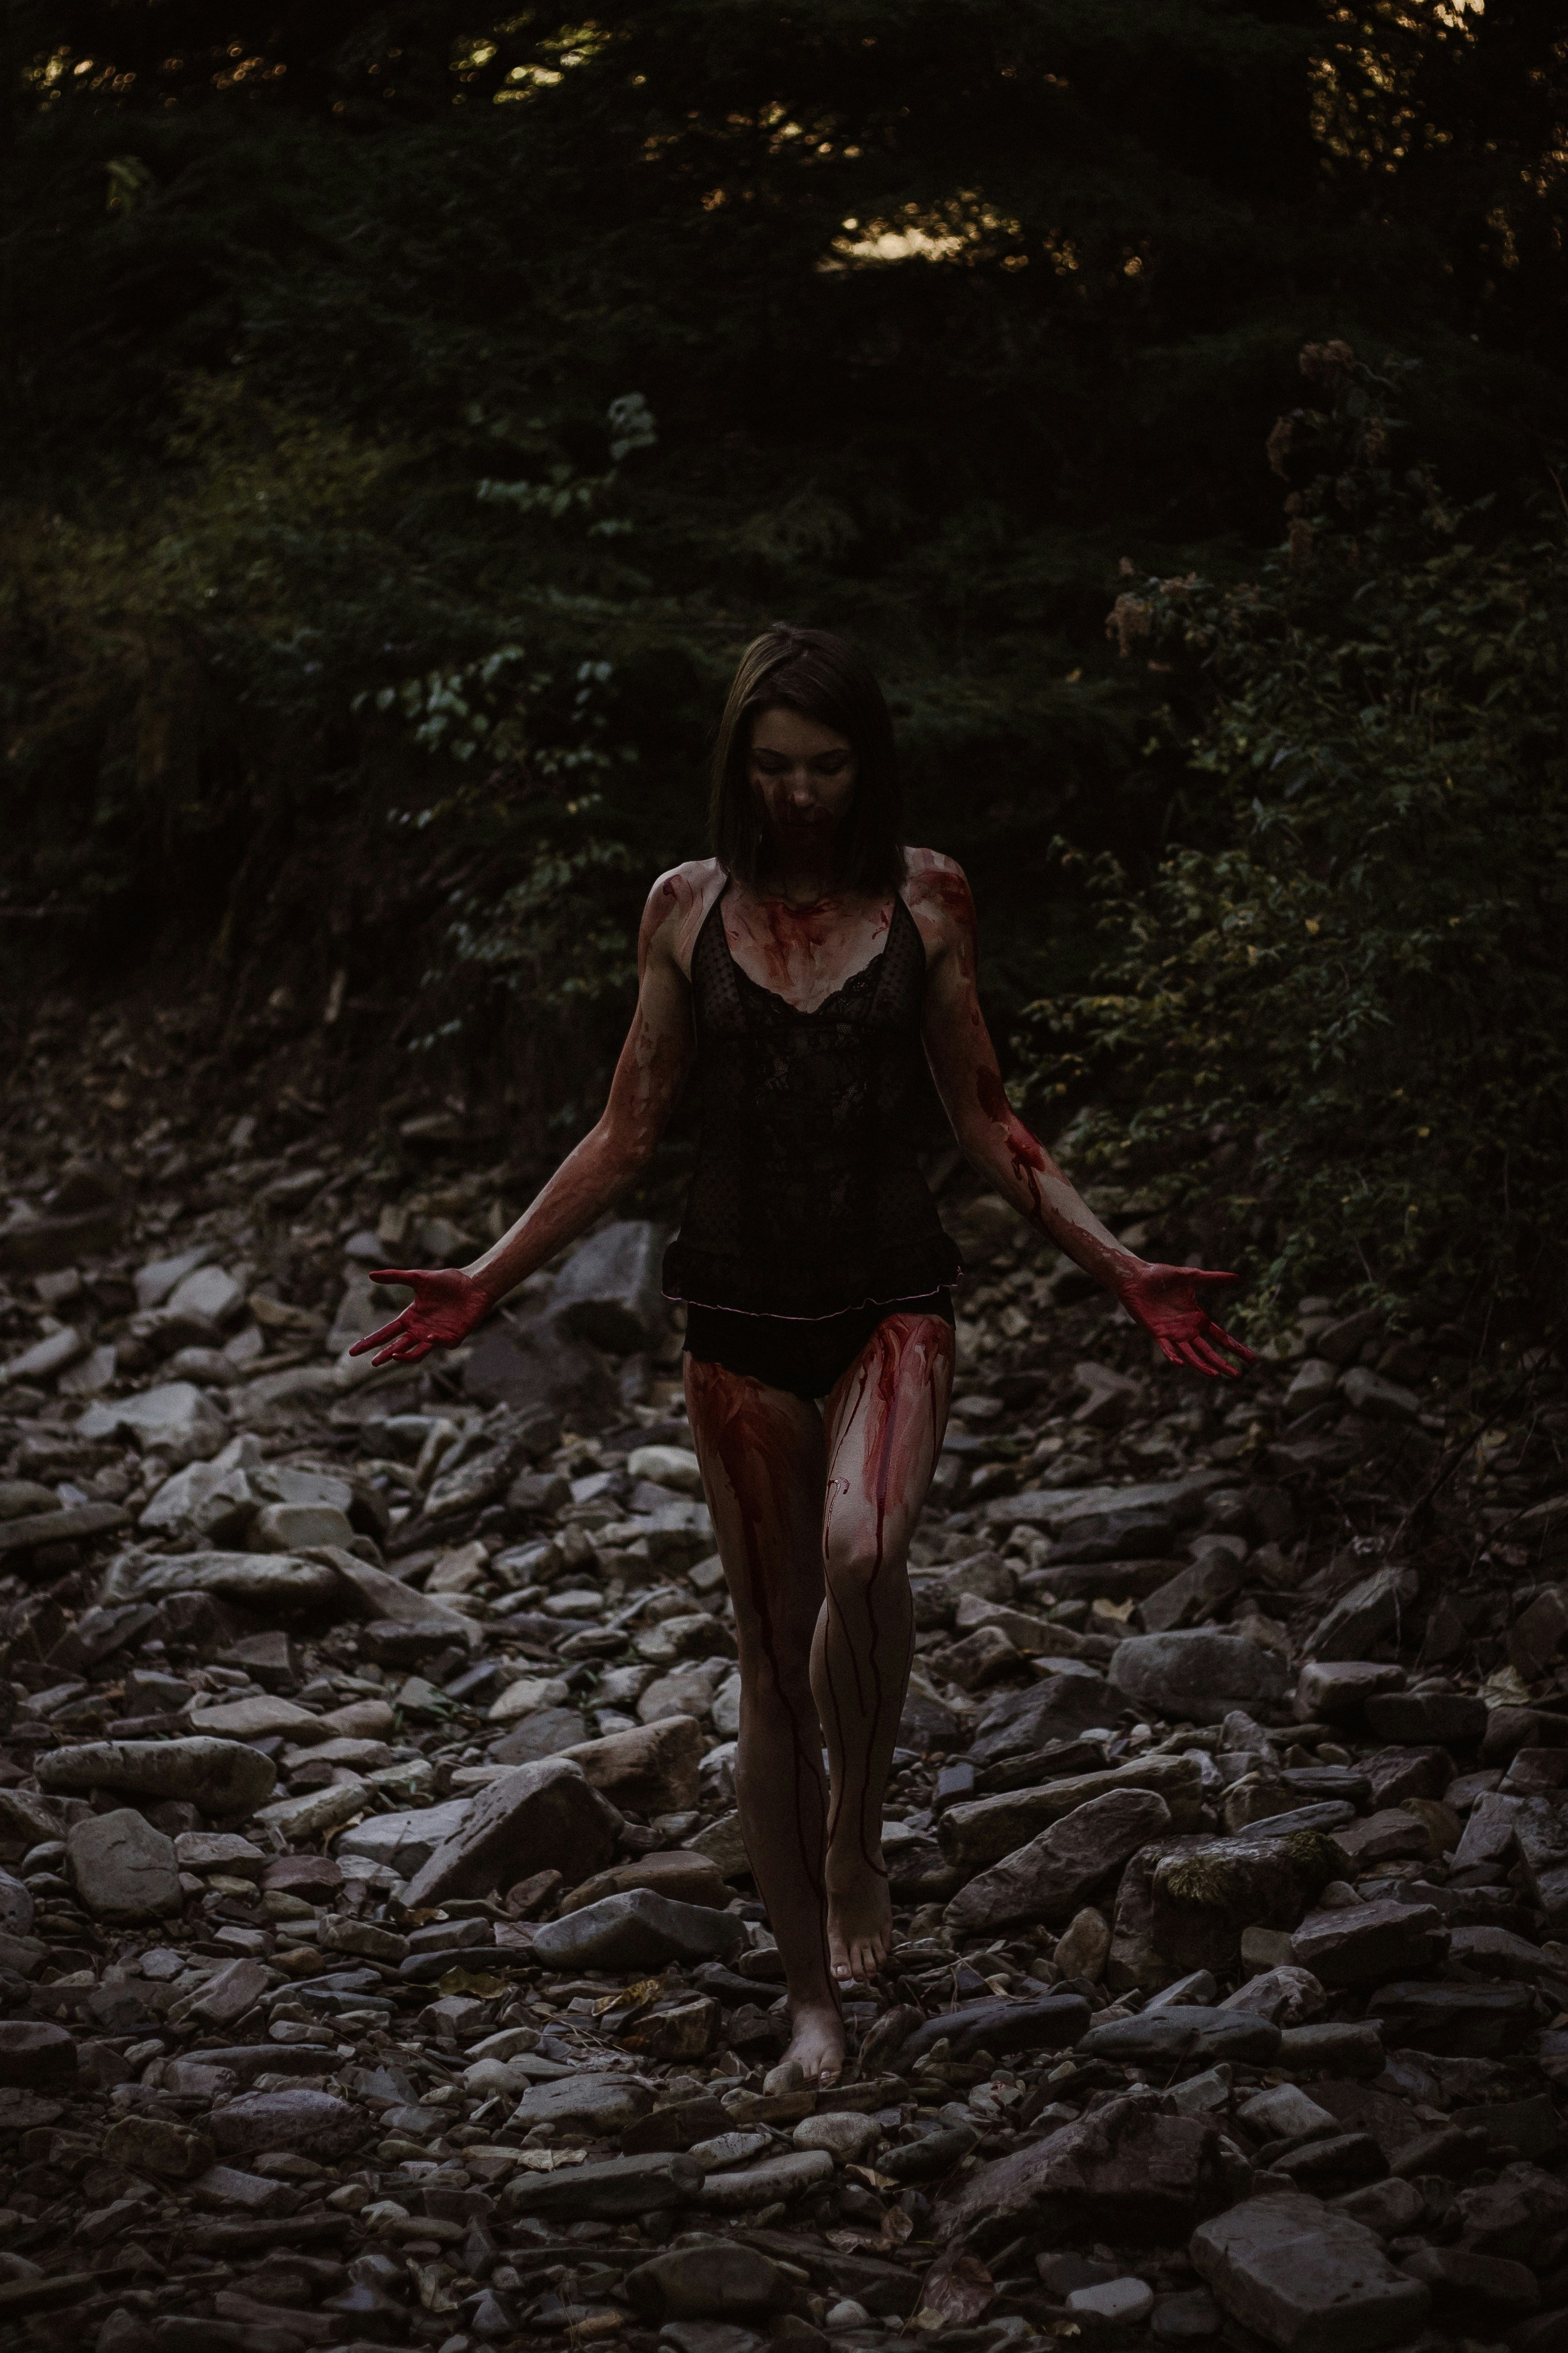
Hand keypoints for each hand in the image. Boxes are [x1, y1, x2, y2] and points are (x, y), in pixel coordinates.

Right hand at [348, 1267, 491, 1365]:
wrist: (473, 1284)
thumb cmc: (447, 1282)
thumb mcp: (418, 1277)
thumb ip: (395, 1277)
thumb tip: (370, 1275)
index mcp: (410, 1318)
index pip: (386, 1333)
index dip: (371, 1342)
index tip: (353, 1351)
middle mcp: (420, 1330)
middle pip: (398, 1347)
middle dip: (384, 1355)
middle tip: (372, 1363)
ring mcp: (436, 1336)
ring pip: (416, 1353)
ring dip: (405, 1356)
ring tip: (393, 1355)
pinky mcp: (452, 1338)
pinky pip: (440, 1344)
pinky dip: (433, 1342)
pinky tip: (428, 1336)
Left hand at [1113, 1260, 1256, 1379]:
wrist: (1137, 1276)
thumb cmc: (1162, 1276)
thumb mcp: (1192, 1277)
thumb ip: (1213, 1279)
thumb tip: (1238, 1278)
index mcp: (1197, 1318)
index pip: (1221, 1337)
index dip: (1235, 1348)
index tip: (1252, 1360)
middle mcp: (1187, 1329)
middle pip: (1208, 1351)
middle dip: (1222, 1363)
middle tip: (1237, 1376)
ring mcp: (1172, 1333)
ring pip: (1189, 1354)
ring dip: (1201, 1365)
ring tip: (1215, 1375)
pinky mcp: (1156, 1332)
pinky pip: (1165, 1348)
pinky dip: (1172, 1355)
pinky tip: (1180, 1363)